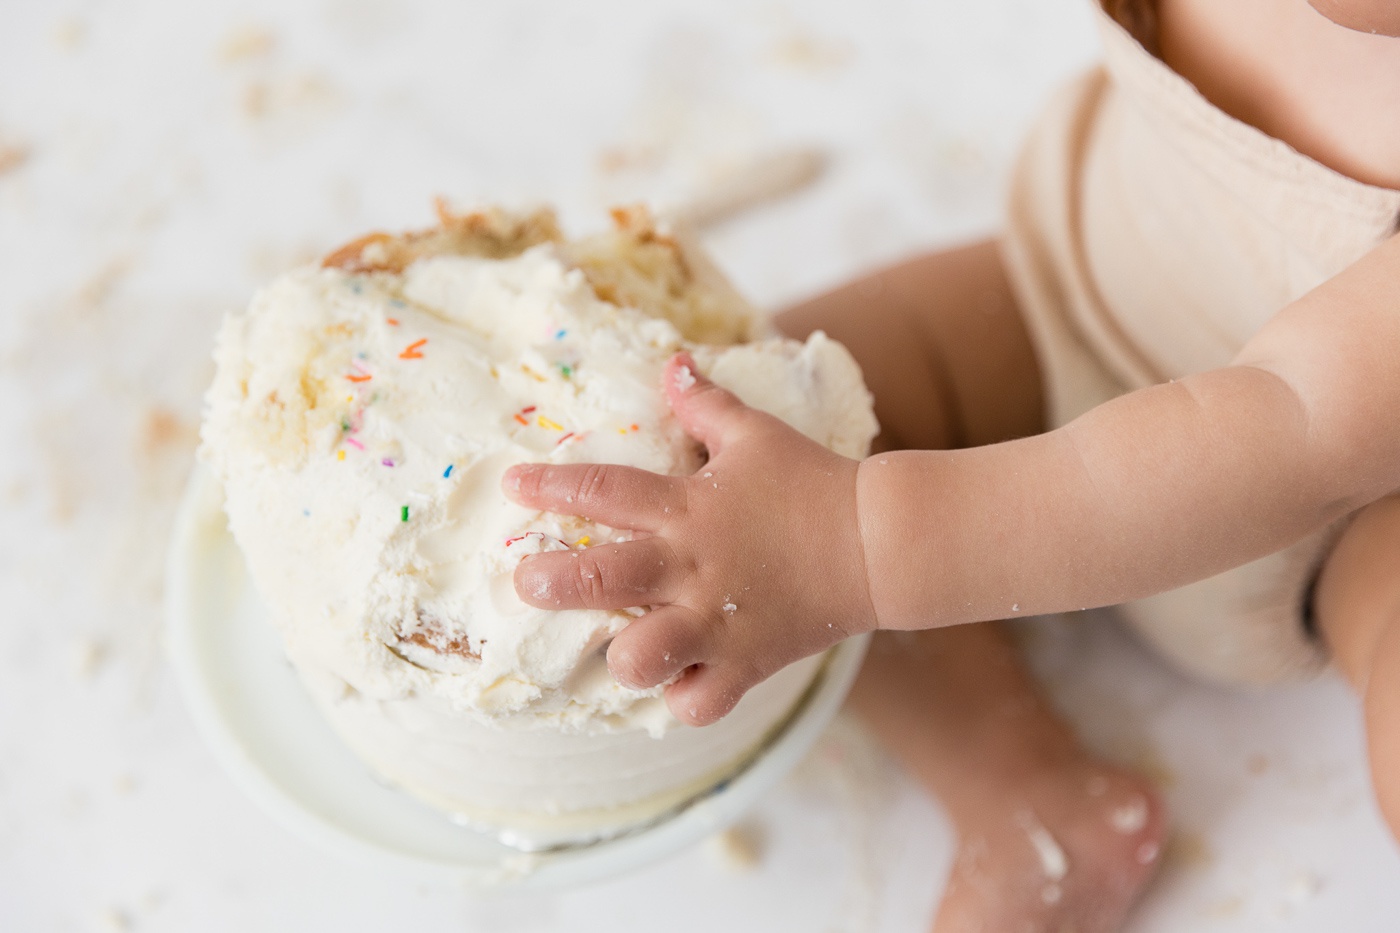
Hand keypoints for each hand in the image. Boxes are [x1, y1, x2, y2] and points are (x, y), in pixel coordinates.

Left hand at [503, 353, 876, 724]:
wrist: (880, 540)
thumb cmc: (812, 483)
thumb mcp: (756, 435)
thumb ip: (706, 404)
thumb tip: (673, 362)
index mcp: (688, 508)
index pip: (605, 490)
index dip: (553, 487)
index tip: (514, 486)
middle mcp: (692, 567)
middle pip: (602, 579)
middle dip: (551, 582)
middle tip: (527, 582)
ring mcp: (717, 621)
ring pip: (643, 656)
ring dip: (622, 656)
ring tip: (619, 649)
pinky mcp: (747, 663)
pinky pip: (699, 702)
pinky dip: (683, 698)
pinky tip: (678, 683)